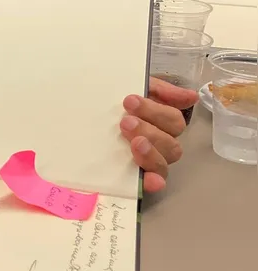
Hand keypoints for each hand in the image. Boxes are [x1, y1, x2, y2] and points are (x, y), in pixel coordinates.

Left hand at [119, 76, 197, 192]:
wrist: (80, 111)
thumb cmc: (113, 101)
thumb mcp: (134, 87)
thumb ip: (160, 90)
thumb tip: (191, 96)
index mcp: (161, 123)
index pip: (173, 120)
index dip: (155, 111)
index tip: (129, 101)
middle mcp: (159, 145)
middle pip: (170, 144)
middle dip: (149, 131)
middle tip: (125, 122)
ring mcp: (148, 163)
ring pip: (163, 164)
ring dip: (151, 153)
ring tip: (134, 143)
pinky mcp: (134, 179)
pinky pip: (151, 183)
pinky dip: (153, 181)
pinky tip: (151, 180)